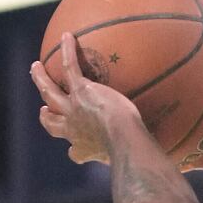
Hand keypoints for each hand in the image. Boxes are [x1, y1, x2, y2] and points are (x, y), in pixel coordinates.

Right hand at [30, 30, 145, 165]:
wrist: (124, 140)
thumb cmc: (134, 152)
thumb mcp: (135, 155)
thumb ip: (143, 156)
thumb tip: (166, 166)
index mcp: (87, 148)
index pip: (75, 151)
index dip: (72, 149)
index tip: (72, 149)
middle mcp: (74, 130)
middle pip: (52, 123)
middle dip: (46, 115)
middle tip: (42, 108)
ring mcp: (74, 110)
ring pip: (50, 91)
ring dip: (41, 79)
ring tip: (36, 67)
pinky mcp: (80, 92)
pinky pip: (69, 67)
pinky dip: (68, 51)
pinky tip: (67, 36)